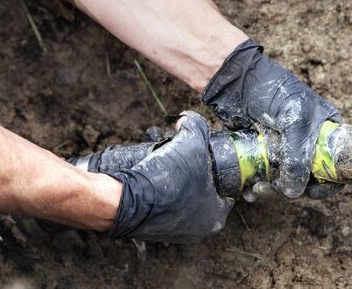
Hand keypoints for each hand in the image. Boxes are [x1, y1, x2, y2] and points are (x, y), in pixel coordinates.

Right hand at [100, 111, 232, 242]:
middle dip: (194, 172)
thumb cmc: (166, 180)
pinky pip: (162, 205)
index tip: (208, 156)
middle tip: (184, 157)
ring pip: (181, 198)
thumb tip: (188, 119)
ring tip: (166, 164)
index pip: (226, 190)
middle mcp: (197, 230)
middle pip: (202, 192)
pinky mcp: (151, 229)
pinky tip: (153, 177)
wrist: (125, 201)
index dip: (218, 169)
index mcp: (215, 217)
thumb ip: (196, 125)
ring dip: (175, 182)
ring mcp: (173, 232)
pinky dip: (159, 192)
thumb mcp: (191, 143)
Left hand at [202, 40, 341, 197]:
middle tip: (274, 189)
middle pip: (308, 180)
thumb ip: (298, 156)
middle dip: (292, 189)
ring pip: (285, 182)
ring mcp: (284, 150)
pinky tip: (248, 190)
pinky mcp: (263, 154)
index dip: (328, 184)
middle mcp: (308, 143)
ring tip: (256, 190)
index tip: (311, 192)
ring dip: (272, 191)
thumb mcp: (295, 121)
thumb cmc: (273, 92)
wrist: (237, 80)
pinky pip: (265, 178)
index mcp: (326, 132)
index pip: (336, 166)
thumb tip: (294, 192)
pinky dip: (258, 187)